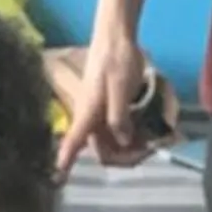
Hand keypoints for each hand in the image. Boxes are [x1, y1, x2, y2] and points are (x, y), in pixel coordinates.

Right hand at [54, 31, 154, 175]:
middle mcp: (91, 118)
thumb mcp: (120, 88)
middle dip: (125, 156)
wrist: (115, 35)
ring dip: (132, 148)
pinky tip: (148, 134)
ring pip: (113, 144)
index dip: (66, 159)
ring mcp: (100, 115)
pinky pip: (118, 132)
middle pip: (103, 151)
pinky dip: (133, 137)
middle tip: (149, 149)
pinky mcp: (109, 110)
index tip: (58, 176)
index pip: (73, 141)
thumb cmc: (115, 58)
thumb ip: (119, 116)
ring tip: (153, 142)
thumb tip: (122, 141)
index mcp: (88, 113)